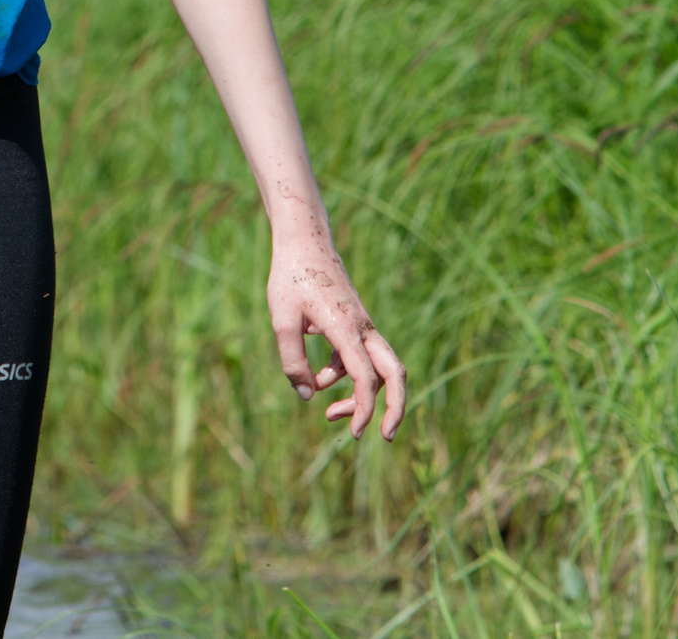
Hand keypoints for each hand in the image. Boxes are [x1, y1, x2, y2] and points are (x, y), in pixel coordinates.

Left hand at [269, 233, 405, 440]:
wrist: (304, 241)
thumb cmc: (290, 278)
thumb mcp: (282, 321)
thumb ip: (293, 361)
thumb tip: (308, 397)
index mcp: (346, 328)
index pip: (366, 377)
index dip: (365, 409)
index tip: (357, 433)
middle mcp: (363, 328)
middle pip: (395, 373)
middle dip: (395, 408)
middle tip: (384, 436)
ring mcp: (362, 326)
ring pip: (380, 368)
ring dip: (362, 395)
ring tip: (330, 415)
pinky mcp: (354, 323)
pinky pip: (359, 357)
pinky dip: (345, 375)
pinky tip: (319, 380)